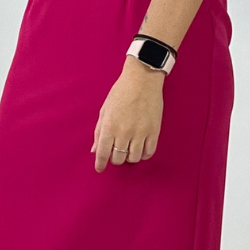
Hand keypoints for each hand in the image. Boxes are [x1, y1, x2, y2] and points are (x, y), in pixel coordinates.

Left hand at [92, 57, 164, 171]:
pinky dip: (144, 155)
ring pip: (134, 158)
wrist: (142, 80)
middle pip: (118, 158)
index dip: (100, 163)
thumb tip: (94, 150)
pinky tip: (140, 149)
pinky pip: (149, 152)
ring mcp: (140, 132)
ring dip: (130, 157)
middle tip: (116, 152)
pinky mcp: (154, 131)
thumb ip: (99, 131)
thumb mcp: (104, 110)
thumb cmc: (121, 92)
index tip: (100, 168)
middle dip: (116, 159)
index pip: (102, 152)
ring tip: (129, 149)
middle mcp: (124, 132)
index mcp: (109, 126)